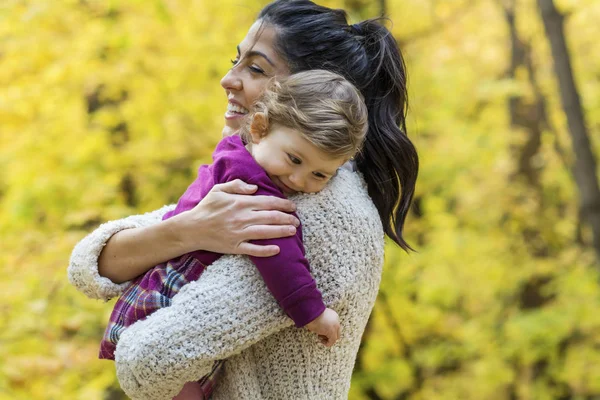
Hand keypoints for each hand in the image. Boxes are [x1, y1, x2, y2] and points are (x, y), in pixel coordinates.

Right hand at [174, 179, 299, 256]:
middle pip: (271, 217)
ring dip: (282, 231)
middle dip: (287, 218)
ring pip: (266, 232)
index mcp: (240, 203)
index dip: (283, 204)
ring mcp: (239, 233)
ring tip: (293, 231)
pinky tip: (277, 249)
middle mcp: (242, 218)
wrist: (191, 229)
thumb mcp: (219, 190)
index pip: (268, 202)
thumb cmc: (206, 208)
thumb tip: (255, 187)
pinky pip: (253, 250)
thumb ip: (237, 185)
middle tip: (297, 220)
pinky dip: (266, 250)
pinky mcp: (235, 246)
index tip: (293, 206)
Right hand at [305, 308, 340, 346]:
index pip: (334, 327)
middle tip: (320, 336)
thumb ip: (324, 323)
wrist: (311, 312)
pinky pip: (332, 341)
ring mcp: (335, 326)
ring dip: (327, 339)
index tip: (321, 333)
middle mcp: (336, 320)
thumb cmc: (312, 314)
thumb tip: (322, 331)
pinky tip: (321, 341)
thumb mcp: (319, 318)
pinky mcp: (332, 331)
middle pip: (337, 333)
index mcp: (334, 316)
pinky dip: (328, 343)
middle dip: (329, 336)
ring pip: (335, 337)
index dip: (328, 332)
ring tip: (319, 335)